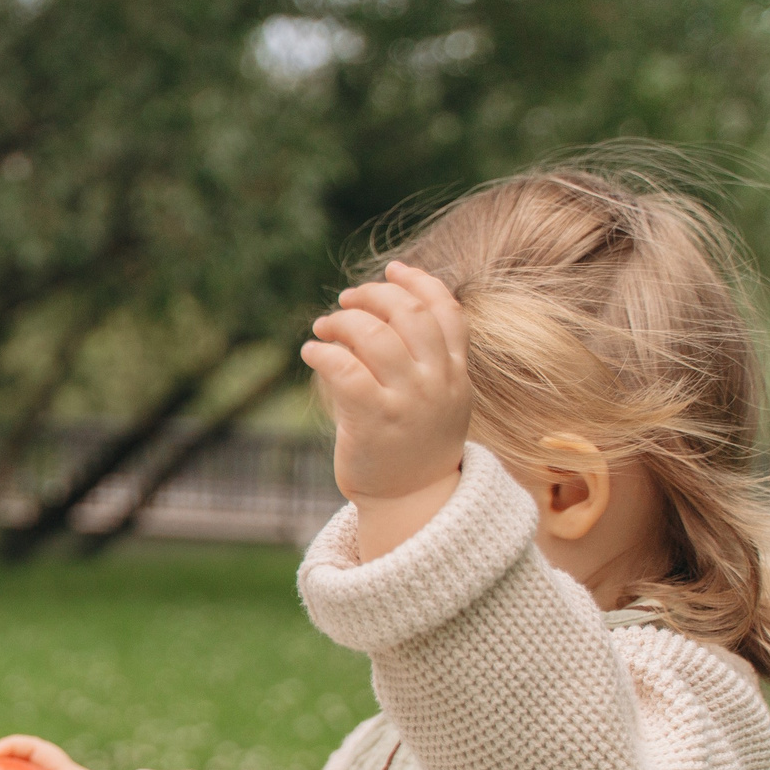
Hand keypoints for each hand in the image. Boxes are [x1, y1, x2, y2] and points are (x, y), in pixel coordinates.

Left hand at [300, 262, 471, 557]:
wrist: (411, 500)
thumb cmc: (415, 445)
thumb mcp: (440, 399)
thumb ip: (428, 359)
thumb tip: (390, 311)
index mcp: (456, 374)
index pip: (447, 312)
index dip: (419, 282)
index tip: (393, 269)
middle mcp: (437, 383)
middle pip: (408, 314)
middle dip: (373, 296)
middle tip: (347, 301)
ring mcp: (408, 402)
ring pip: (375, 336)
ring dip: (342, 322)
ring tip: (324, 328)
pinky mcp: (374, 421)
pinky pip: (346, 370)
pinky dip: (323, 352)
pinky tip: (312, 352)